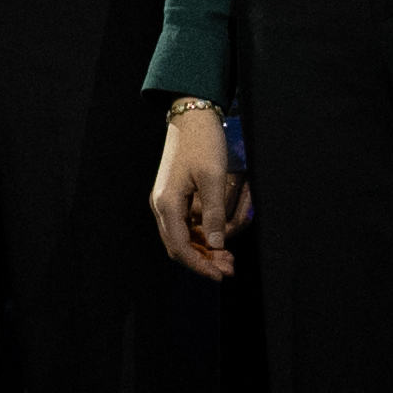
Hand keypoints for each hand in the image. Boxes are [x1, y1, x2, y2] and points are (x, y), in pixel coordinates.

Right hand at [150, 100, 245, 279]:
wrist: (191, 117)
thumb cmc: (203, 143)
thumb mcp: (213, 178)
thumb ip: (214, 213)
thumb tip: (217, 244)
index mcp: (167, 204)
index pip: (179, 247)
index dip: (199, 264)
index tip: (220, 274)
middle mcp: (162, 206)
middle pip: (178, 245)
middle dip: (203, 260)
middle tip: (229, 268)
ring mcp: (168, 201)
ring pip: (183, 236)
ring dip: (204, 249)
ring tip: (228, 258)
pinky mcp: (176, 196)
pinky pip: (186, 224)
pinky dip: (202, 234)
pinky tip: (220, 239)